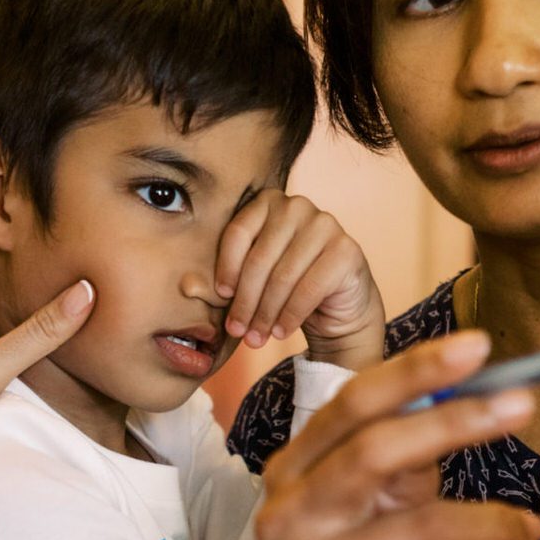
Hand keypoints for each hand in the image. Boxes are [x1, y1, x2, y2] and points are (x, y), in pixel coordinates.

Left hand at [213, 190, 386, 364]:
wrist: (339, 302)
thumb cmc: (289, 286)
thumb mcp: (256, 276)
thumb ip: (229, 276)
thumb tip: (193, 289)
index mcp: (270, 201)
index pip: (238, 232)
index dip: (226, 269)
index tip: (221, 298)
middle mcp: (298, 206)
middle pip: (259, 259)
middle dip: (245, 302)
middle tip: (237, 331)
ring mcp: (326, 225)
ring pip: (283, 277)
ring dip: (265, 314)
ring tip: (256, 338)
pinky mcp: (346, 250)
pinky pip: (309, 289)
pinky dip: (290, 316)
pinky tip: (281, 332)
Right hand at [254, 331, 539, 539]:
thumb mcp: (381, 503)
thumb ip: (410, 455)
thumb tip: (473, 391)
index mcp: (291, 472)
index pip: (352, 405)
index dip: (415, 372)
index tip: (479, 347)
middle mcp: (284, 517)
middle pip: (374, 452)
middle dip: (455, 423)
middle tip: (522, 404)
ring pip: (416, 526)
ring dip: (490, 520)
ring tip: (530, 526)